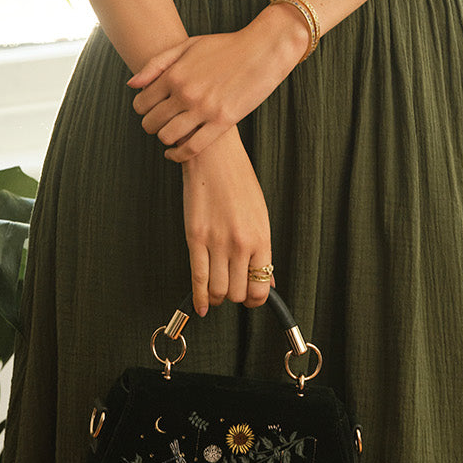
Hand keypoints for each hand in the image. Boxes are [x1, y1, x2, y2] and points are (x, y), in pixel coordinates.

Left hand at [128, 6, 309, 160]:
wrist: (262, 50)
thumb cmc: (225, 46)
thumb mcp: (188, 46)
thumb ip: (156, 64)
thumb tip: (132, 85)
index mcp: (174, 74)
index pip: (141, 104)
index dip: (141, 109)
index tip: (150, 109)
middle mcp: (185, 93)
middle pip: (151, 123)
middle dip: (151, 125)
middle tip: (160, 122)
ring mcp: (204, 109)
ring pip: (168, 137)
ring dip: (165, 139)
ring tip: (171, 133)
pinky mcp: (222, 122)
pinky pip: (192, 148)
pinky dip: (179, 155)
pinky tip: (176, 152)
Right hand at [181, 128, 273, 315]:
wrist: (214, 156)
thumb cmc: (238, 181)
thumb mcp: (260, 214)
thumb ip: (262, 249)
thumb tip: (267, 280)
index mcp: (261, 237)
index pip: (261, 287)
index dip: (256, 300)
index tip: (252, 298)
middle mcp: (240, 244)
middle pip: (238, 292)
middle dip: (236, 296)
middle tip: (233, 288)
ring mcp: (216, 242)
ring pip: (219, 291)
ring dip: (218, 296)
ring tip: (218, 290)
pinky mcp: (194, 238)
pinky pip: (198, 278)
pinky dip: (199, 297)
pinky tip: (201, 306)